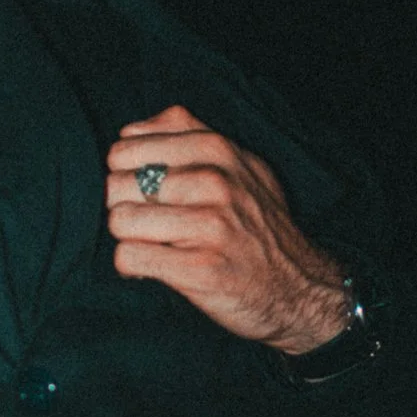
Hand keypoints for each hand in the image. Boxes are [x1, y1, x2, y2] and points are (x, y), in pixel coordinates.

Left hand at [105, 105, 348, 353]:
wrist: (301, 286)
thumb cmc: (258, 223)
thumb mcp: (240, 164)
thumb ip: (189, 134)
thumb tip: (129, 130)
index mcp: (216, 150)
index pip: (125, 148)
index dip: (124, 173)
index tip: (143, 192)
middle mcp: (214, 182)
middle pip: (116, 185)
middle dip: (122, 207)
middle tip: (147, 223)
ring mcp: (209, 226)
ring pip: (119, 221)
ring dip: (128, 239)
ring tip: (151, 244)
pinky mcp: (200, 269)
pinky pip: (129, 258)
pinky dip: (131, 267)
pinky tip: (152, 268)